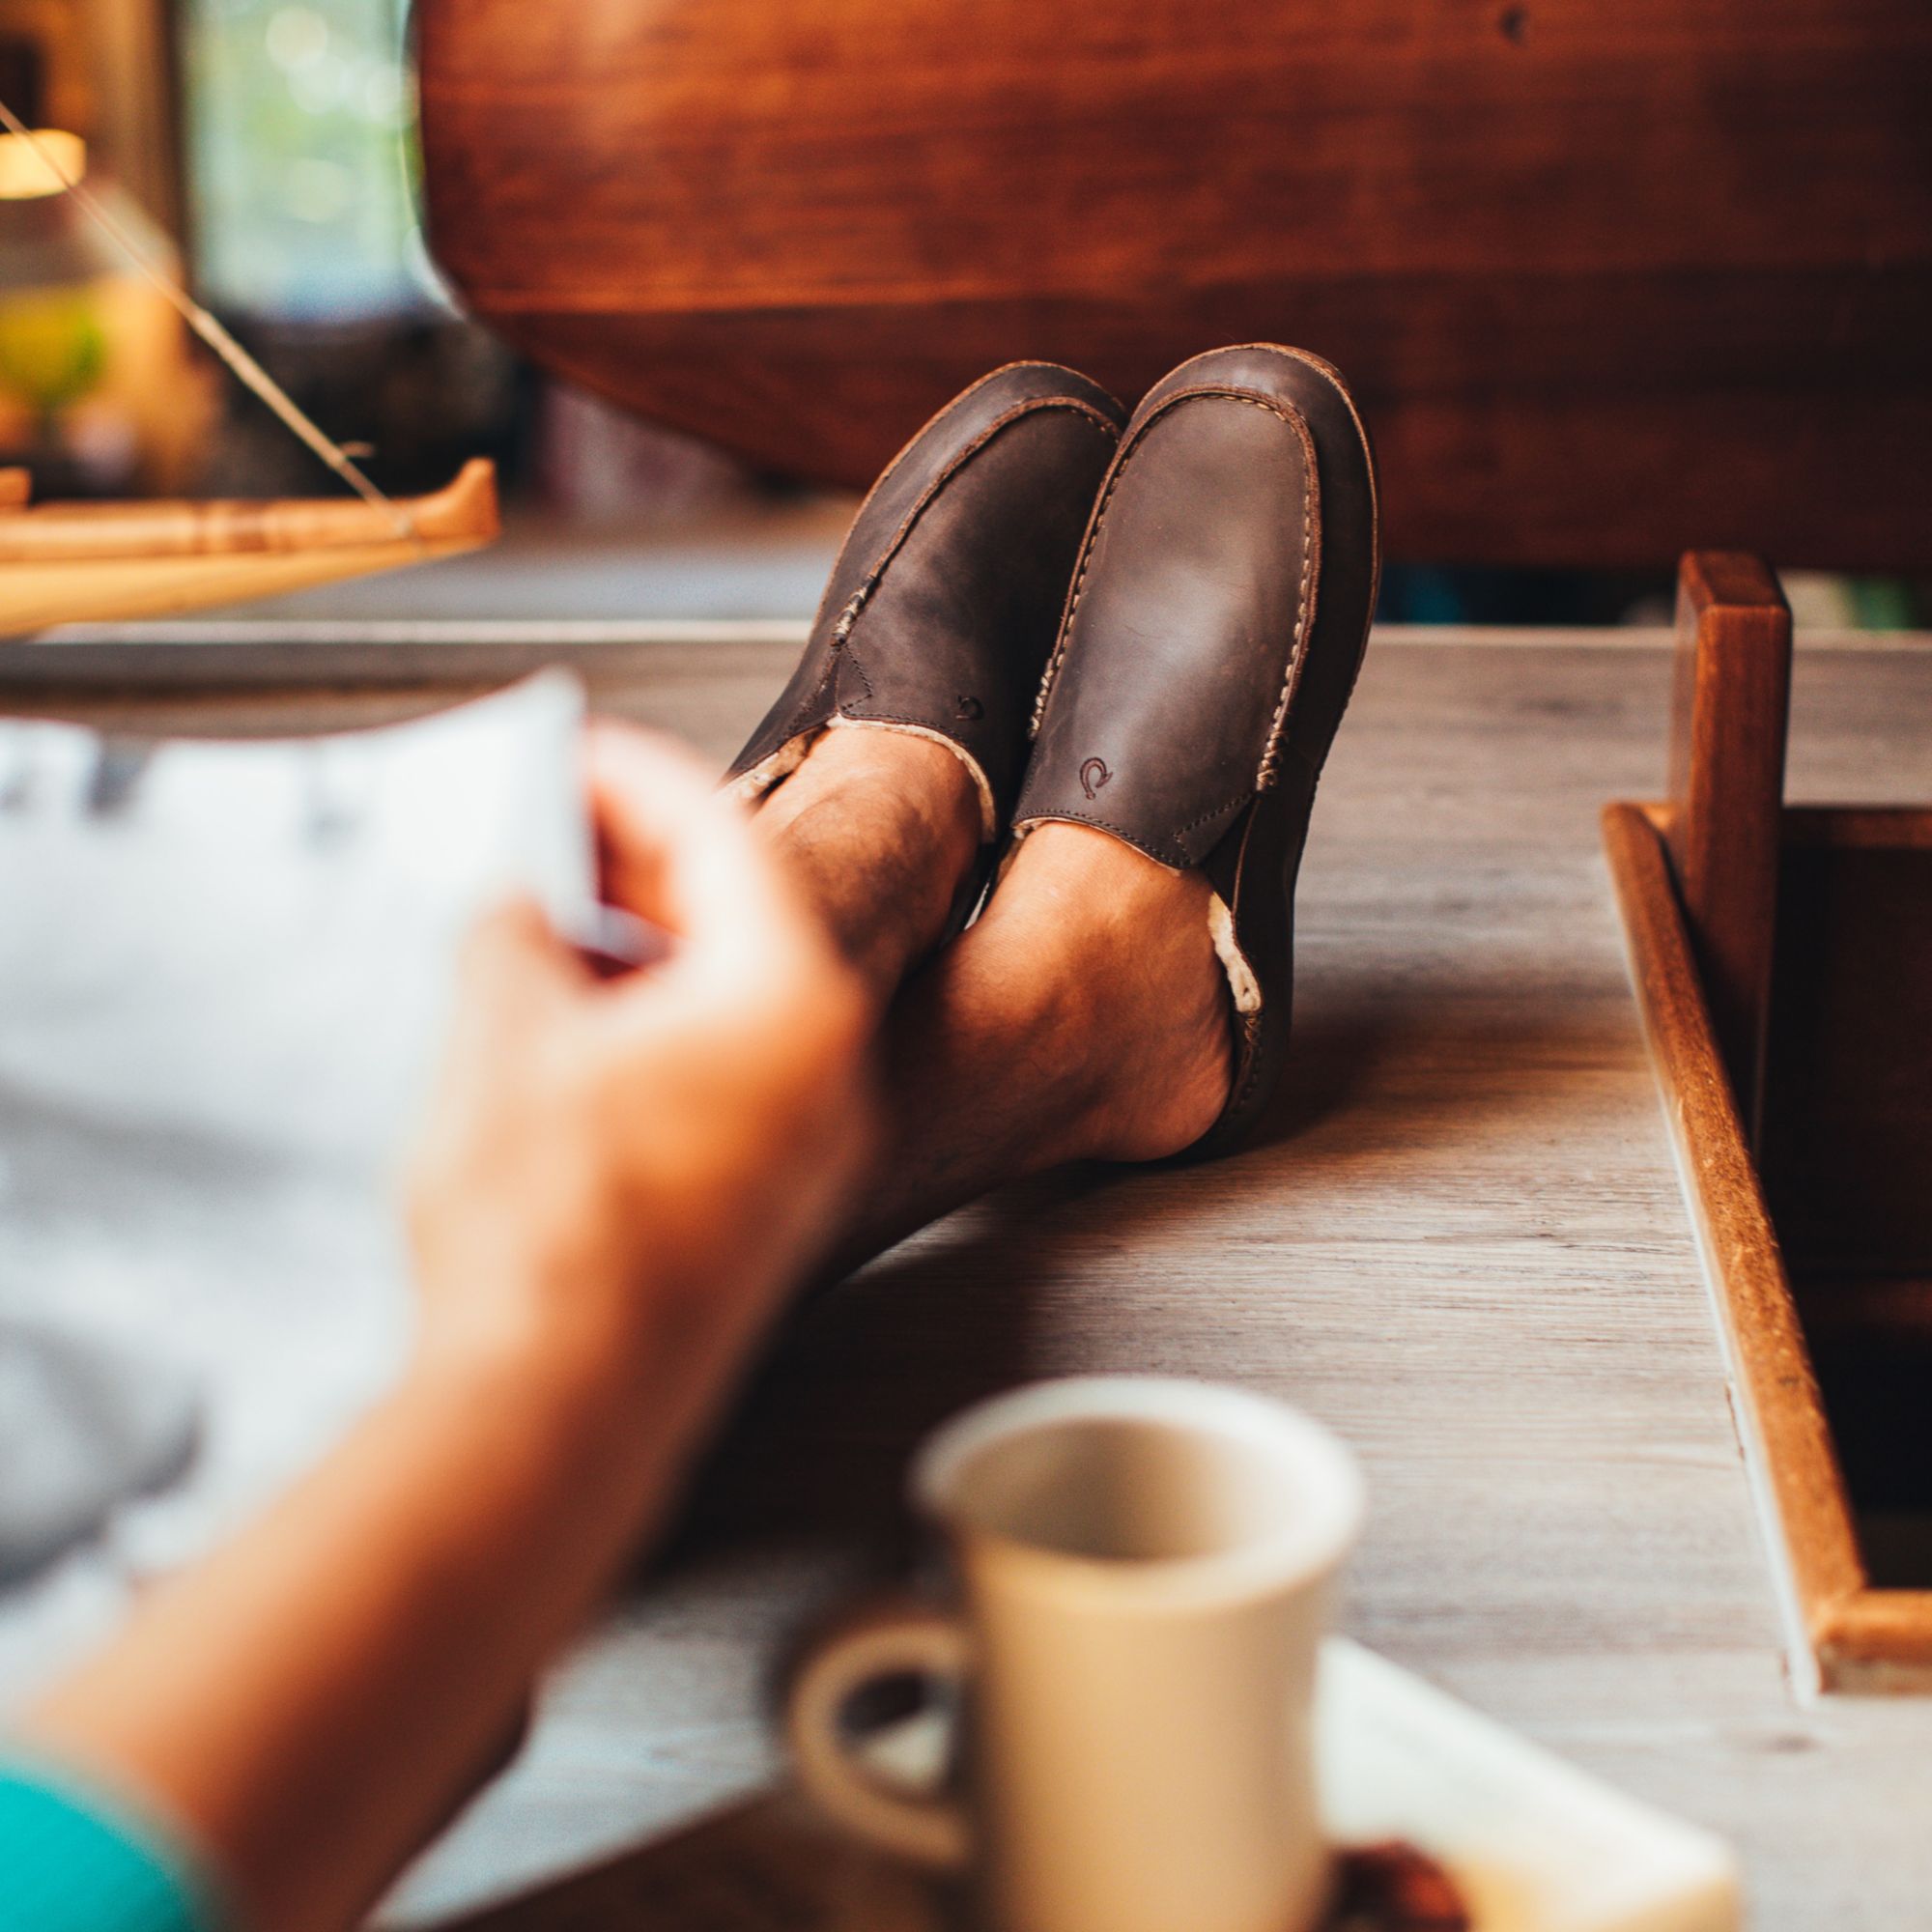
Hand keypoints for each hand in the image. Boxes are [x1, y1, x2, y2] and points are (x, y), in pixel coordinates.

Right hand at [406, 721, 874, 1423]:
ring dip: (641, 947)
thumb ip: (512, 933)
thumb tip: (515, 904)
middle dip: (636, 863)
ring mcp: (808, 1143)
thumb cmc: (550, 1241)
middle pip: (742, 915)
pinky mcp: (766, 1199)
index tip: (580, 753)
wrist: (553, 1408)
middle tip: (552, 828)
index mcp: (793, 1003)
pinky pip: (726, 1070)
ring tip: (542, 920)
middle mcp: (830, 1070)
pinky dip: (656, 1025)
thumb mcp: (503, 1036)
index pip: (724, 839)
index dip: (636, 780)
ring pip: (732, 998)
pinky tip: (570, 1024)